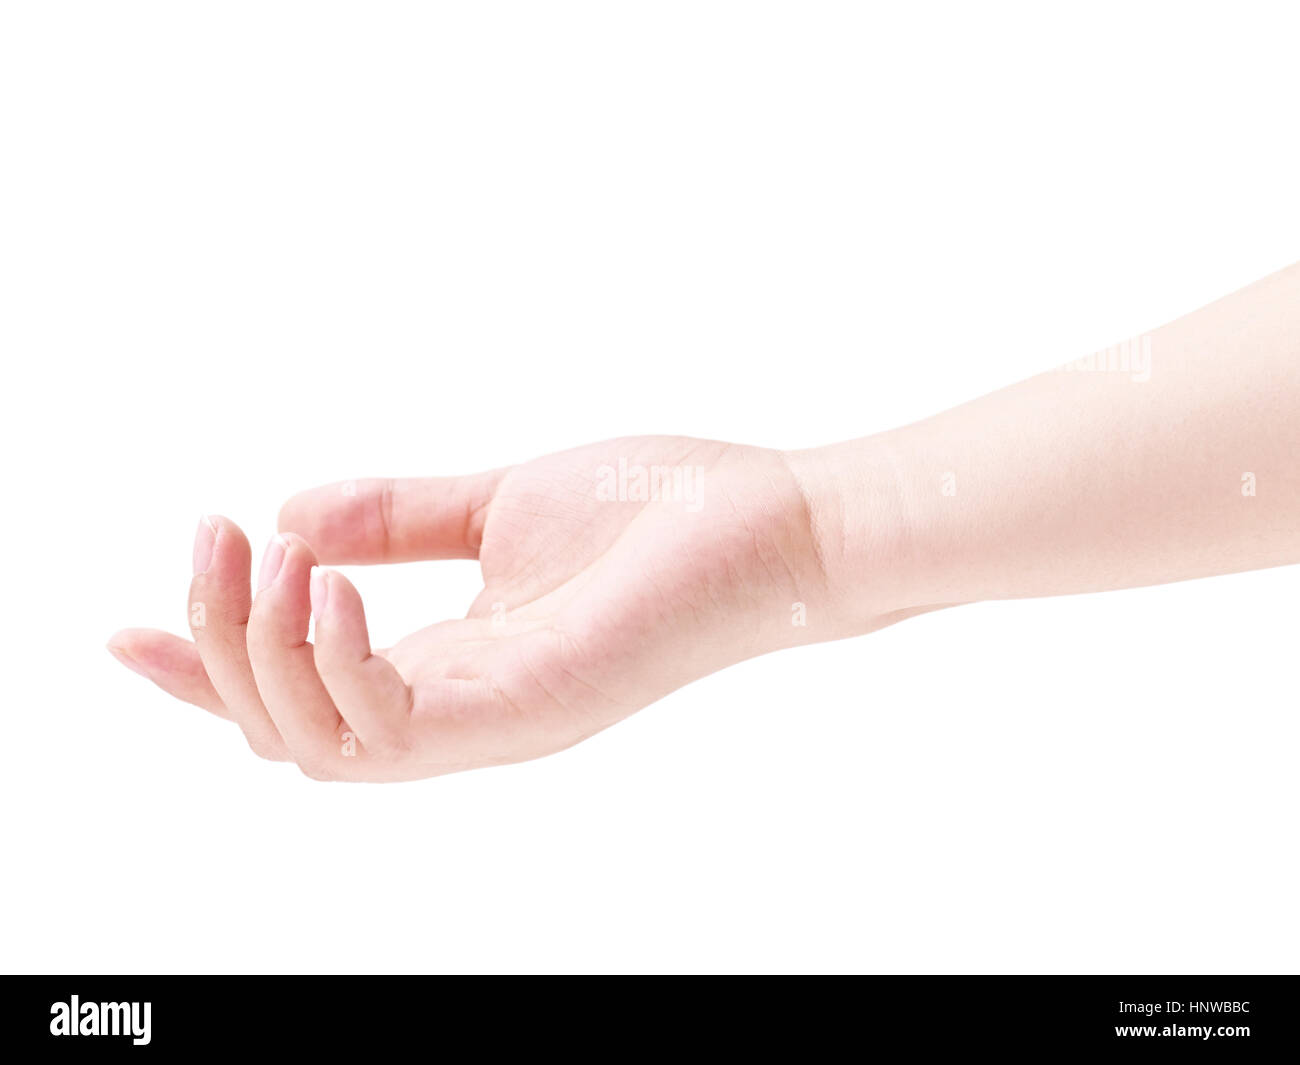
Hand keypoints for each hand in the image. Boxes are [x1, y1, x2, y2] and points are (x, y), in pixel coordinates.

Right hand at [108, 436, 853, 780]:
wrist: (778, 520)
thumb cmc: (658, 510)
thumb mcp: (499, 502)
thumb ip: (398, 515)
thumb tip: (289, 510)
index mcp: (449, 664)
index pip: (301, 692)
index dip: (204, 668)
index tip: (125, 624)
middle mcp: (460, 711)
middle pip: (286, 729)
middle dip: (218, 643)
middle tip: (210, 537)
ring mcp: (496, 722)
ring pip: (322, 745)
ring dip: (264, 652)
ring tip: (264, 552)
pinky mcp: (534, 710)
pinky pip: (398, 727)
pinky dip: (338, 662)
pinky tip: (326, 578)